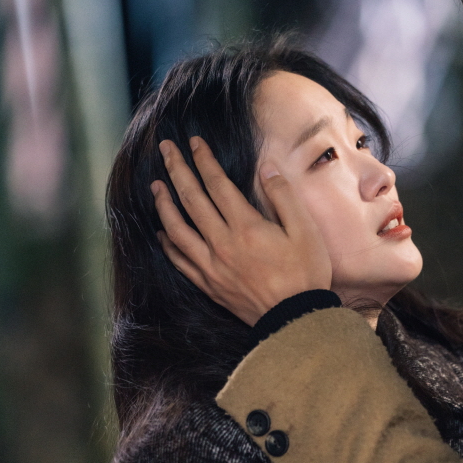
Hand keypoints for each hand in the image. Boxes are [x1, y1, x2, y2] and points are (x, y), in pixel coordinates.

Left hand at [153, 137, 331, 325]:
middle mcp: (222, 244)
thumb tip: (265, 169)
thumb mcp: (305, 230)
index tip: (194, 142)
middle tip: (165, 149)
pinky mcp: (210, 285)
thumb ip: (283, 197)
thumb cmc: (306, 274)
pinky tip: (162, 233)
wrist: (296, 320)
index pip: (217, 184)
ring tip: (156, 186)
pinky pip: (180, 261)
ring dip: (164, 204)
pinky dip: (168, 244)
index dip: (204, 160)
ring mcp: (212, 266)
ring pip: (177, 229)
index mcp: (246, 227)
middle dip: (177, 170)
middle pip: (191, 200)